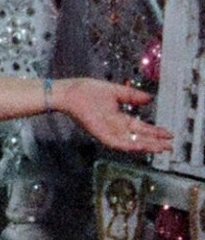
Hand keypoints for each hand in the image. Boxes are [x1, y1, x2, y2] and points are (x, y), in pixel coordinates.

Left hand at [54, 78, 172, 154]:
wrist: (69, 92)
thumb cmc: (87, 90)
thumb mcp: (116, 91)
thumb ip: (132, 96)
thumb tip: (150, 98)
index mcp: (118, 118)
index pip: (140, 127)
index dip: (155, 131)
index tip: (169, 134)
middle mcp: (115, 127)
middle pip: (138, 137)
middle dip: (154, 142)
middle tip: (170, 146)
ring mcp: (107, 132)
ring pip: (130, 143)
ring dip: (146, 146)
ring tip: (161, 148)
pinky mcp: (99, 134)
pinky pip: (117, 143)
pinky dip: (129, 145)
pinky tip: (141, 147)